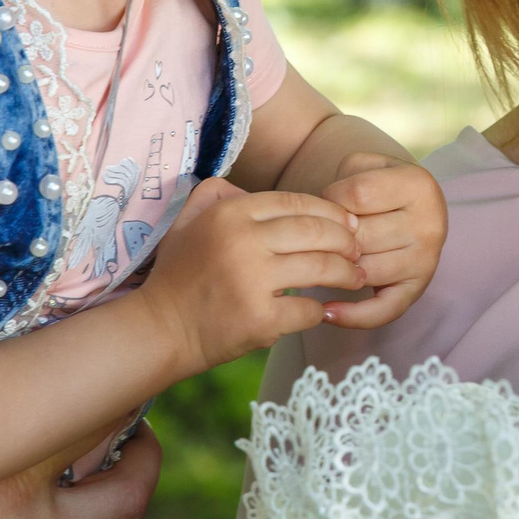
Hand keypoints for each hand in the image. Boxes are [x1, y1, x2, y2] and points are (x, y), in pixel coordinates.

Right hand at [141, 178, 364, 369]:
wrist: (159, 329)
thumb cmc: (179, 275)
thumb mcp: (188, 222)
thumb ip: (217, 194)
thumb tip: (250, 189)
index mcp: (230, 213)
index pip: (297, 202)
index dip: (331, 212)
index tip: (348, 224)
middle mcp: (242, 241)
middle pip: (317, 232)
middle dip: (347, 242)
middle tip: (359, 252)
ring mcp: (252, 281)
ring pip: (321, 268)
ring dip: (346, 274)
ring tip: (356, 279)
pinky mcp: (260, 319)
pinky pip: (308, 309)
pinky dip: (320, 311)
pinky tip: (323, 310)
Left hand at [319, 152, 448, 328]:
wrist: (409, 206)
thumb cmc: (378, 186)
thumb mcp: (365, 165)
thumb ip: (344, 180)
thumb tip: (331, 229)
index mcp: (418, 185)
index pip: (356, 195)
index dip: (330, 199)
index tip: (330, 202)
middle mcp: (430, 223)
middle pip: (359, 238)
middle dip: (332, 238)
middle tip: (328, 234)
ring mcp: (427, 259)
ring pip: (363, 272)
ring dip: (338, 268)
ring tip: (330, 258)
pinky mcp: (418, 289)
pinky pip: (384, 311)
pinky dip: (353, 317)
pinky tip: (328, 312)